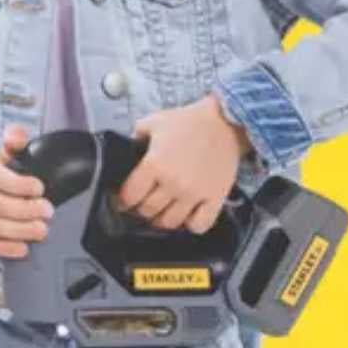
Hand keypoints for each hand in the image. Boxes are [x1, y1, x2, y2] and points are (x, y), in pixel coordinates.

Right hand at [0, 125, 53, 261]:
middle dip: (25, 210)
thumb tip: (16, 136)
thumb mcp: (7, 153)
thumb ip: (14, 140)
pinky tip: (23, 248)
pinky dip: (4, 248)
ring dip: (19, 230)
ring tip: (42, 230)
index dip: (18, 184)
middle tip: (48, 211)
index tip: (40, 187)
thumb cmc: (0, 171)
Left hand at [118, 96, 246, 232]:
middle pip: (148, 211)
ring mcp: (194, 194)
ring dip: (162, 219)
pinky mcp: (214, 199)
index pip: (130, 196)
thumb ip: (136, 137)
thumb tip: (128, 149)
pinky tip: (187, 215)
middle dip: (140, 209)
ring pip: (170, 222)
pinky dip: (191, 225)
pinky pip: (199, 225)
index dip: (123, 200)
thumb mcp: (153, 121)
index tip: (123, 201)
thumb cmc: (190, 122)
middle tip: (142, 205)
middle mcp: (173, 183)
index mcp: (155, 164)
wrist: (224, 123)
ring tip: (161, 212)